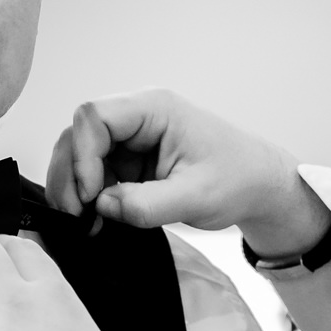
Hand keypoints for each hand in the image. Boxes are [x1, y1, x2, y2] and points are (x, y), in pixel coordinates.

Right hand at [47, 89, 330, 257]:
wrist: (259, 187)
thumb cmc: (238, 179)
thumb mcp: (195, 197)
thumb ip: (146, 204)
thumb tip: (102, 206)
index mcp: (155, 109)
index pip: (94, 116)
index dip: (82, 155)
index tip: (89, 195)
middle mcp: (137, 116)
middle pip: (78, 134)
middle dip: (71, 175)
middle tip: (77, 215)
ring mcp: (131, 138)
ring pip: (80, 154)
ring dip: (76, 188)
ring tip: (86, 222)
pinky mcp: (130, 160)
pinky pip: (95, 173)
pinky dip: (88, 197)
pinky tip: (96, 221)